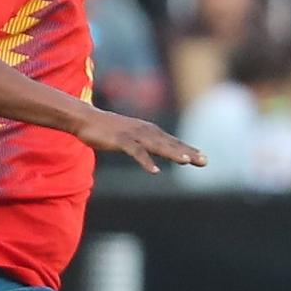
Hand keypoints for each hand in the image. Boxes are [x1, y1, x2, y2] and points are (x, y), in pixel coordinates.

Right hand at [73, 108, 206, 174]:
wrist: (85, 119)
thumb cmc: (107, 129)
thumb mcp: (129, 136)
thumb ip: (142, 143)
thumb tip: (154, 152)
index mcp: (147, 131)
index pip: (172, 141)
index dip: (188, 149)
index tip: (203, 157)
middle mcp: (144, 131)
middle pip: (170, 143)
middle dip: (188, 152)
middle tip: (205, 161)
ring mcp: (133, 135)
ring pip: (157, 145)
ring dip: (172, 153)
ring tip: (187, 161)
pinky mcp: (120, 140)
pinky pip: (136, 152)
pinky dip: (145, 161)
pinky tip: (154, 171)